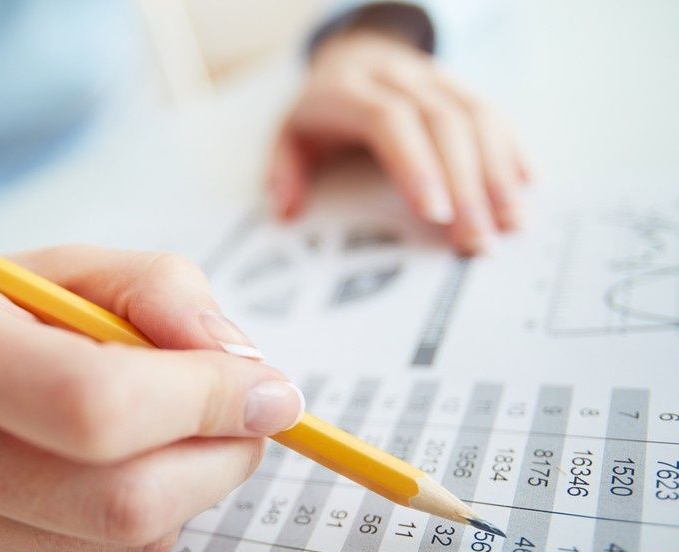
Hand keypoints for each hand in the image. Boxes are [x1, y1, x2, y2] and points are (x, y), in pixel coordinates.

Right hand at [0, 247, 303, 551]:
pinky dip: (143, 504)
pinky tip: (111, 459)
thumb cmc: (1, 306)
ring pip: (126, 534)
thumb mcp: (78, 265)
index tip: (267, 388)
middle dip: (218, 456)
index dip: (201, 401)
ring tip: (173, 423)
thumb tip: (246, 372)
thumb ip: (166, 293)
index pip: (94, 404)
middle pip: (121, 498)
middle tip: (247, 415)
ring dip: (190, 479)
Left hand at [270, 29, 530, 254]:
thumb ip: (284, 172)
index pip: (390, 121)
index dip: (416, 165)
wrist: (353, 55)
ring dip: (497, 172)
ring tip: (510, 222)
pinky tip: (524, 185)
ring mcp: (434, 77)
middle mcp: (398, 78)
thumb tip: (285, 211)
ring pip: (476, 115)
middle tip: (477, 240)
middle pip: (443, 123)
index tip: (434, 214)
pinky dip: (510, 149)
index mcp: (350, 92)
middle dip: (466, 186)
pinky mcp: (460, 85)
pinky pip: (493, 111)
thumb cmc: (322, 111)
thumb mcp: (289, 135)